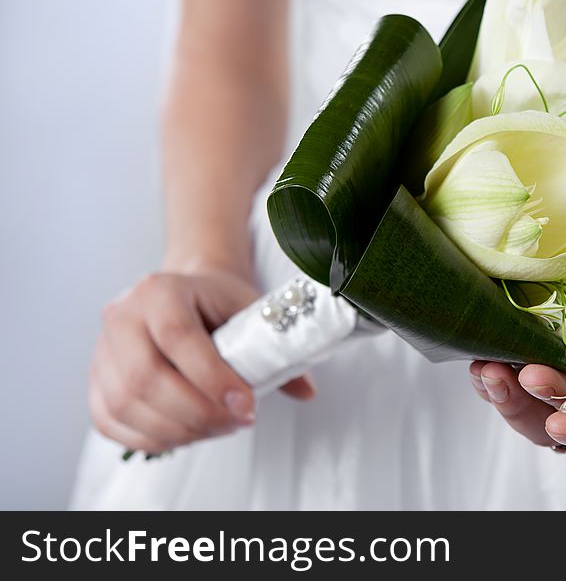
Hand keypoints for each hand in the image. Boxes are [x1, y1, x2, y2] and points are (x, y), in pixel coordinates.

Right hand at [89, 268, 314, 453]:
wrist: (189, 295)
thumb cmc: (220, 303)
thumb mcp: (251, 311)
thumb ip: (276, 350)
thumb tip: (306, 391)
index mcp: (159, 290)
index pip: (178, 338)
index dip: (212, 379)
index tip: (246, 405)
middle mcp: (121, 315)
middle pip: (145, 378)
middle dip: (197, 412)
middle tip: (237, 422)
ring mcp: (102, 349)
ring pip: (125, 405)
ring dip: (178, 430)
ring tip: (218, 428)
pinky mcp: (96, 379)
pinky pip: (111, 421)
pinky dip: (151, 438)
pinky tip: (188, 434)